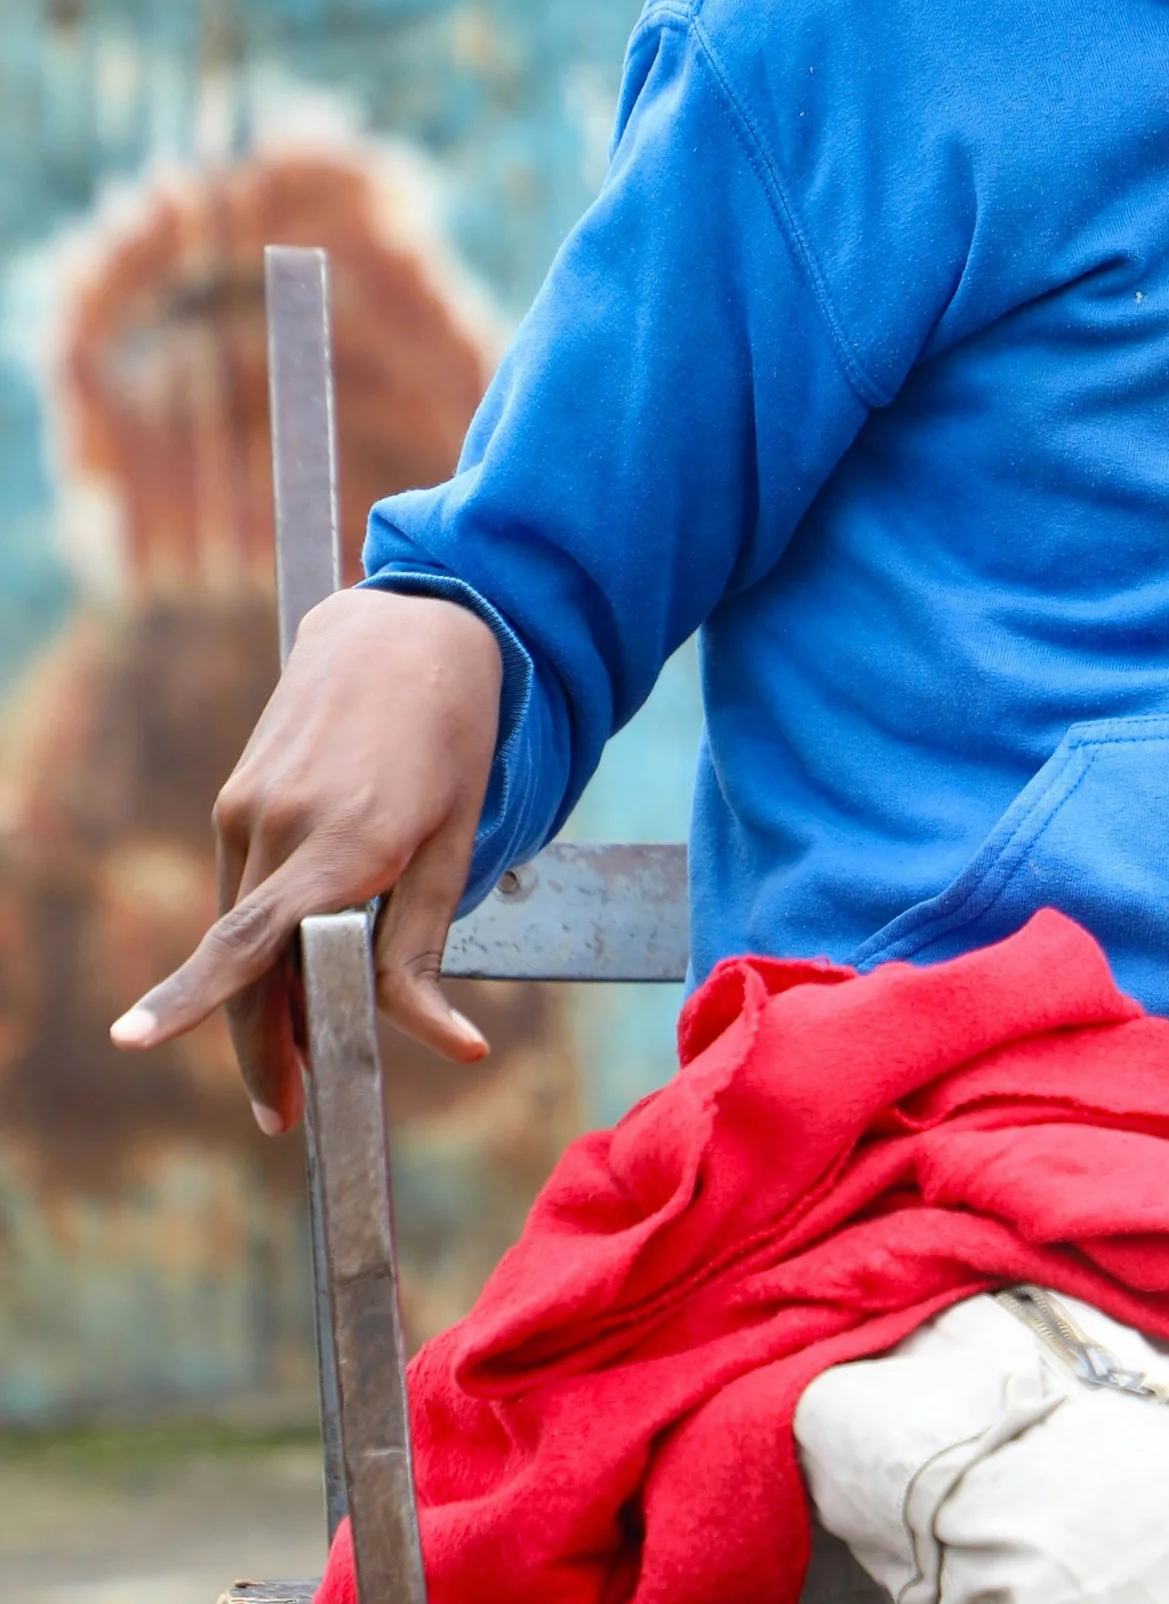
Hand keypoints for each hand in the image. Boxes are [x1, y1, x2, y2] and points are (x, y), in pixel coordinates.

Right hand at [108, 586, 506, 1132]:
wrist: (408, 628)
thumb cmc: (454, 735)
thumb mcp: (462, 842)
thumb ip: (427, 949)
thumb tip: (451, 1048)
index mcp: (345, 841)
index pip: (251, 940)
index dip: (193, 999)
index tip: (133, 1041)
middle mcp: (280, 825)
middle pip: (244, 962)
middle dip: (259, 1046)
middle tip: (285, 1113)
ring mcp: (246, 807)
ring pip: (241, 930)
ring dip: (265, 993)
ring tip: (310, 1049)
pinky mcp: (236, 797)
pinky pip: (244, 886)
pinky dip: (266, 932)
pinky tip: (305, 945)